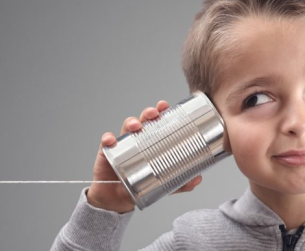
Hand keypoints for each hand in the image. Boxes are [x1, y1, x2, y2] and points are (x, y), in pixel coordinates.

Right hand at [87, 100, 202, 213]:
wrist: (119, 198)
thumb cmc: (142, 184)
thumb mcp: (165, 185)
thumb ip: (181, 183)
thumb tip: (197, 179)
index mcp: (152, 141)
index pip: (157, 122)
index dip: (161, 111)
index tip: (165, 106)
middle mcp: (138, 138)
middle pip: (143, 119)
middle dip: (149, 113)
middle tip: (154, 113)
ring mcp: (123, 143)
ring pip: (127, 126)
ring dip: (131, 122)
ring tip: (136, 126)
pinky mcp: (108, 151)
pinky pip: (107, 142)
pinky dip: (108, 139)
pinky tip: (110, 140)